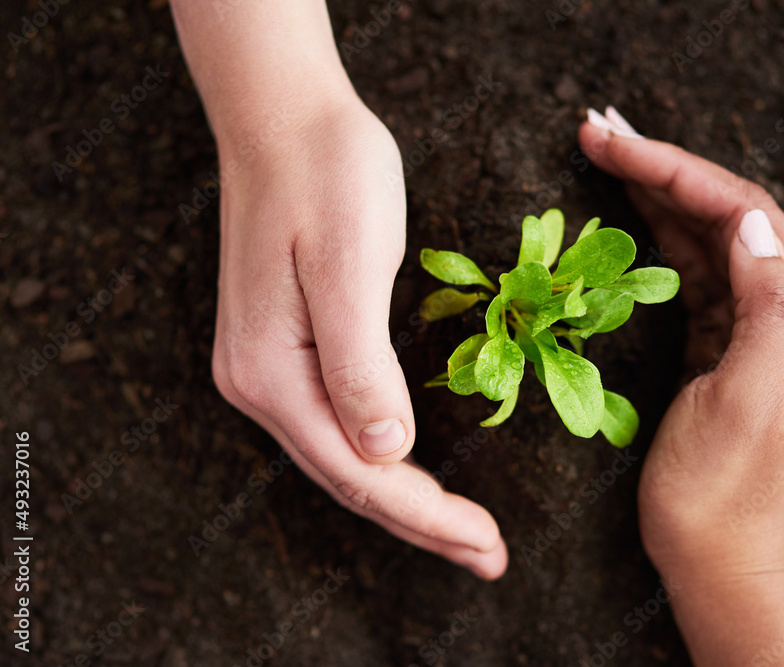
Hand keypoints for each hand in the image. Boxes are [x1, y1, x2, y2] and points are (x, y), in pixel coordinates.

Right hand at [210, 97, 506, 578]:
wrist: (286, 118)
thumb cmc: (327, 176)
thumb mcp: (352, 263)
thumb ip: (361, 365)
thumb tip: (386, 453)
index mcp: (274, 371)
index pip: (361, 471)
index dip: (428, 515)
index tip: (488, 545)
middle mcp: (260, 383)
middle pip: (350, 478)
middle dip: (423, 523)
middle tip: (489, 557)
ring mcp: (264, 367)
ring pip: (343, 458)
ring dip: (405, 500)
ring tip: (462, 533)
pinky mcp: (283, 347)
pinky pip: (335, 425)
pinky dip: (381, 460)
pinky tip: (409, 472)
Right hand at [580, 108, 783, 662]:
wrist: (721, 558)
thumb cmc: (726, 495)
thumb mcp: (747, 403)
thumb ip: (765, 308)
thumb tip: (751, 222)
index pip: (745, 214)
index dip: (678, 170)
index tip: (614, 143)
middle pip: (728, 214)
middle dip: (661, 168)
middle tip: (596, 130)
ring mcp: (762, 327)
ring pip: (709, 236)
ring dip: (657, 193)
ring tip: (603, 153)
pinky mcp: (728, 343)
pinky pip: (694, 272)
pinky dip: (657, 236)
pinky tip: (629, 213)